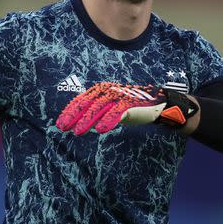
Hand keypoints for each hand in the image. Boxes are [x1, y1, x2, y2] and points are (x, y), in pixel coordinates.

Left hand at [56, 82, 197, 134]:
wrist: (161, 105)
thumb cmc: (134, 107)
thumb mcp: (114, 109)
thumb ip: (100, 114)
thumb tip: (82, 124)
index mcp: (104, 91)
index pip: (84, 99)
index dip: (71, 110)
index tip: (61, 122)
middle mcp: (111, 91)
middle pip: (89, 103)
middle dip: (74, 115)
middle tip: (63, 127)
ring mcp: (121, 96)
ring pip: (100, 107)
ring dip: (88, 120)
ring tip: (77, 132)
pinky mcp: (132, 103)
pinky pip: (118, 112)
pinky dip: (108, 120)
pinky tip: (99, 130)